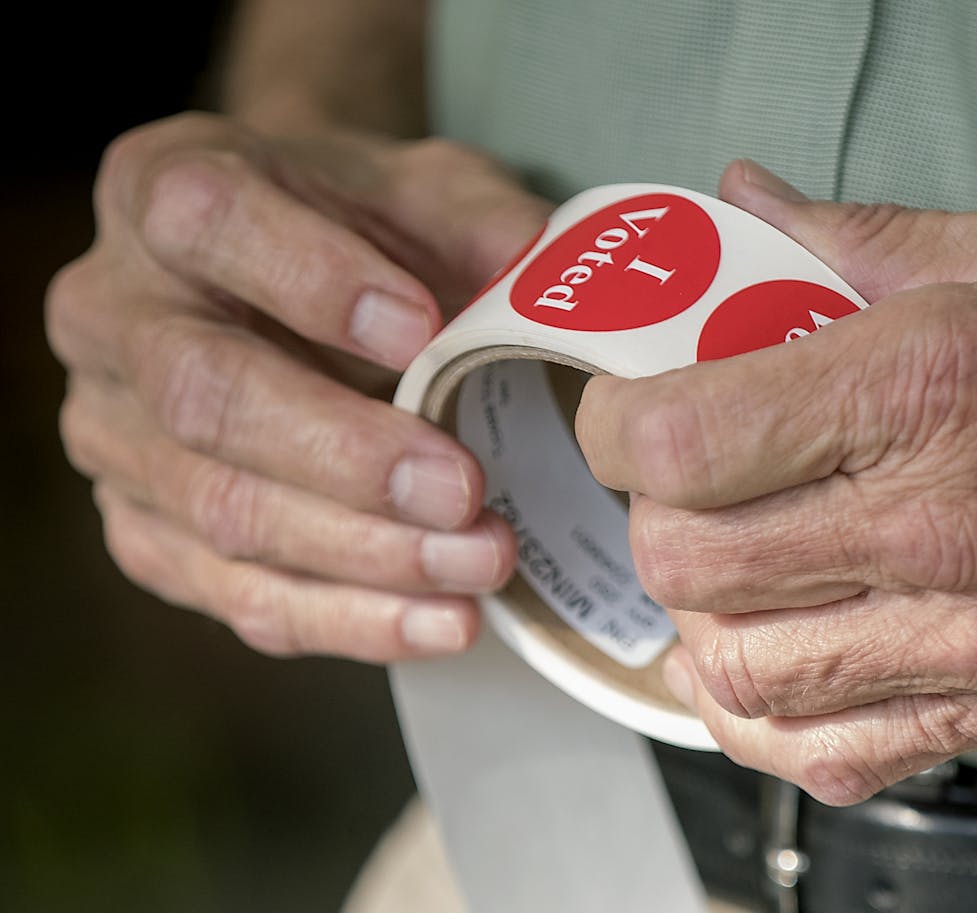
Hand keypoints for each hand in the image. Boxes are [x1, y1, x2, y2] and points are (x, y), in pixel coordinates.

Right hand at [46, 113, 551, 660]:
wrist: (295, 277)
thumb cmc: (362, 228)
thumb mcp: (426, 190)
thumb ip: (479, 222)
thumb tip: (549, 288)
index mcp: (164, 190)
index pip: (211, 222)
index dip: (311, 281)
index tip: (422, 332)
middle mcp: (113, 315)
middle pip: (205, 394)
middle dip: (345, 456)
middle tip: (462, 489)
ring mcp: (114, 432)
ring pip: (220, 511)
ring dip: (362, 554)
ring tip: (479, 564)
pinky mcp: (145, 528)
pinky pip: (233, 593)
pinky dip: (346, 619)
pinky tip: (441, 621)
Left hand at [577, 160, 976, 803]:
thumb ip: (862, 238)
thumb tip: (752, 204)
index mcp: (932, 383)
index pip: (679, 435)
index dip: (617, 421)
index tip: (634, 408)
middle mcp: (940, 523)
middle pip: (684, 559)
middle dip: (654, 513)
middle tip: (690, 478)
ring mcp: (972, 640)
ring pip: (732, 670)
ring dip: (701, 616)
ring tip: (732, 565)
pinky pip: (823, 756)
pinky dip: (765, 716)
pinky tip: (778, 659)